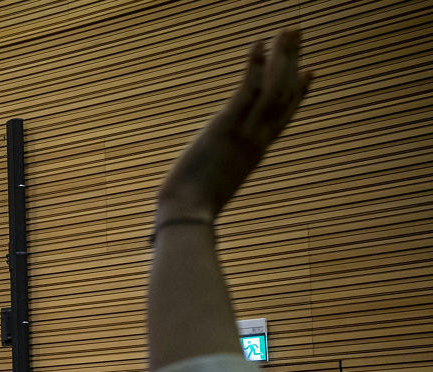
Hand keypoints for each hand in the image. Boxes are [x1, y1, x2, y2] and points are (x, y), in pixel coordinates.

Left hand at [156, 29, 312, 223]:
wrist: (187, 215)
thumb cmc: (192, 209)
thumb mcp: (213, 187)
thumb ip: (219, 173)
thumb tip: (205, 182)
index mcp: (256, 152)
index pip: (284, 116)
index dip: (299, 92)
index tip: (310, 72)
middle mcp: (258, 139)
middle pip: (285, 94)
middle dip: (293, 61)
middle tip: (299, 33)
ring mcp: (245, 133)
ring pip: (275, 87)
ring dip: (283, 55)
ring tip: (288, 29)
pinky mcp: (226, 127)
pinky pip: (248, 90)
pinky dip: (255, 65)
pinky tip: (259, 44)